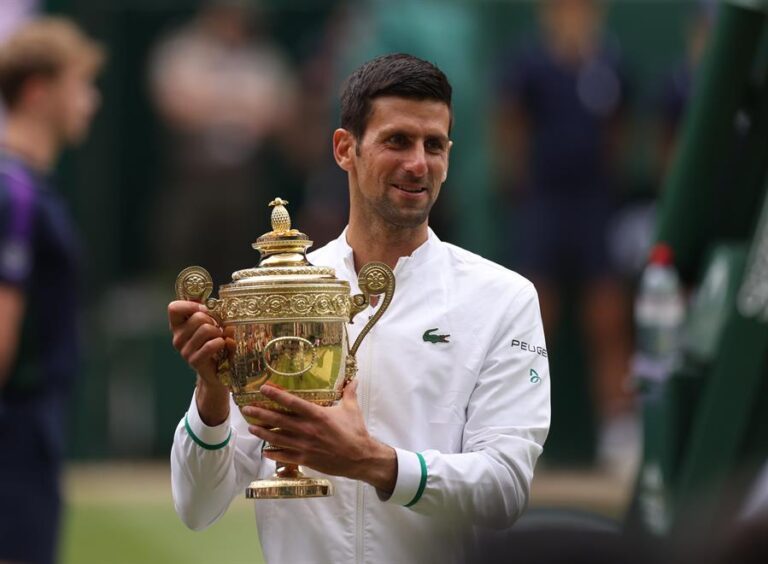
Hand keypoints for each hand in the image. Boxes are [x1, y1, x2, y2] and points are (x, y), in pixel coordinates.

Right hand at [168, 300, 229, 424]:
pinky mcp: (194, 361)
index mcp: (178, 326)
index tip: (204, 309)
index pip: (173, 308)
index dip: (191, 305)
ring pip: (206, 329)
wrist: (217, 371)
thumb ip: (208, 312)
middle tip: (217, 328)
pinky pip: (210, 345)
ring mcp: (184, 351)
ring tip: (220, 337)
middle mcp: (177, 338)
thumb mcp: (210, 324)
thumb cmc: (214, 343)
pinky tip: (223, 345)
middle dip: (213, 320)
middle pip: (198, 317)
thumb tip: (212, 300)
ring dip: (219, 332)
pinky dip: (221, 342)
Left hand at [242, 381, 396, 494]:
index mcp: (317, 415)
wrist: (360, 458)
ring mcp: (304, 446)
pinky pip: (284, 456)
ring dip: (262, 433)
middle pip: (278, 420)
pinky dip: (273, 454)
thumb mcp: (352, 409)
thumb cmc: (356, 432)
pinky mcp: (305, 459)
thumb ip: (349, 392)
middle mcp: (307, 429)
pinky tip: (265, 451)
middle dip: (260, 414)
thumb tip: (353, 379)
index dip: (276, 395)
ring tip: (251, 428)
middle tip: (246, 409)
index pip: (292, 402)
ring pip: (277, 438)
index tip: (263, 389)